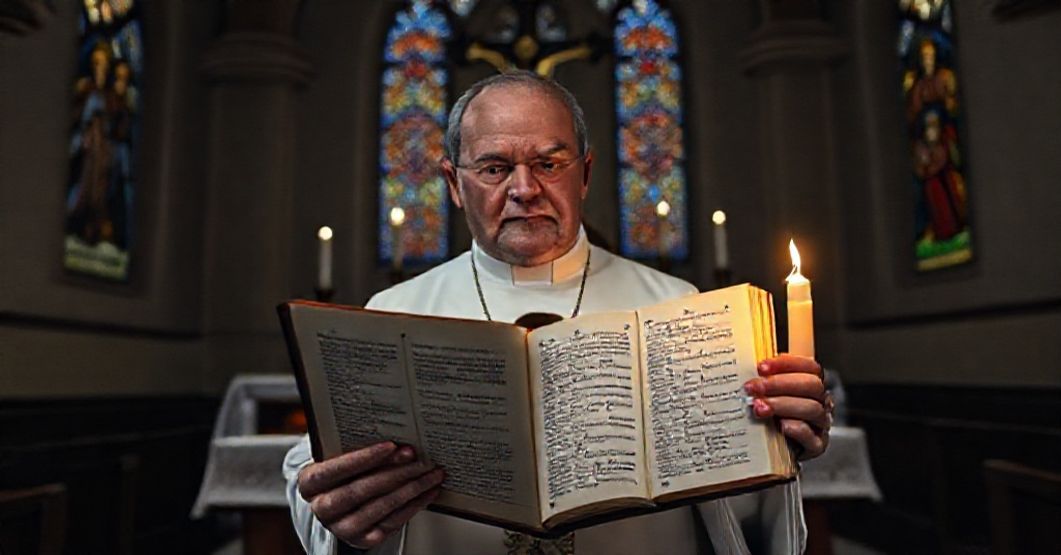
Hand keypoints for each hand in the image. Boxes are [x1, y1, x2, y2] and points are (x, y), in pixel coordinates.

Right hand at [297, 441, 444, 548]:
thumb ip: (357, 447)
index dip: (363, 458)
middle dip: (393, 473)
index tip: (390, 446)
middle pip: (359, 490)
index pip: (334, 470)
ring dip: (410, 489)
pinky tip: (427, 492)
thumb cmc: (342, 473)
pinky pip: (391, 523)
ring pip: (379, 508)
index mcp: (310, 483)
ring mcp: (341, 527)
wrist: (339, 502)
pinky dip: (413, 506)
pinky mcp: (362, 540)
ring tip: (430, 474)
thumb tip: (395, 438)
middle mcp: (322, 508)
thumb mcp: (340, 457)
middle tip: (417, 458)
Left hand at [744, 354, 831, 459]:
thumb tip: (743, 364)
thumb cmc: (768, 418)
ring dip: (782, 405)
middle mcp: (820, 402)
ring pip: (811, 408)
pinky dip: (796, 428)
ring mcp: (820, 424)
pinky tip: (780, 425)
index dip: (787, 363)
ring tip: (759, 408)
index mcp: (810, 385)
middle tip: (754, 388)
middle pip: (812, 385)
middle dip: (779, 383)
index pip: (809, 366)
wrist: (771, 453)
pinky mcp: (816, 446)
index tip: (761, 367)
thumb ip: (763, 380)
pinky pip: (811, 435)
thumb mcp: (766, 395)